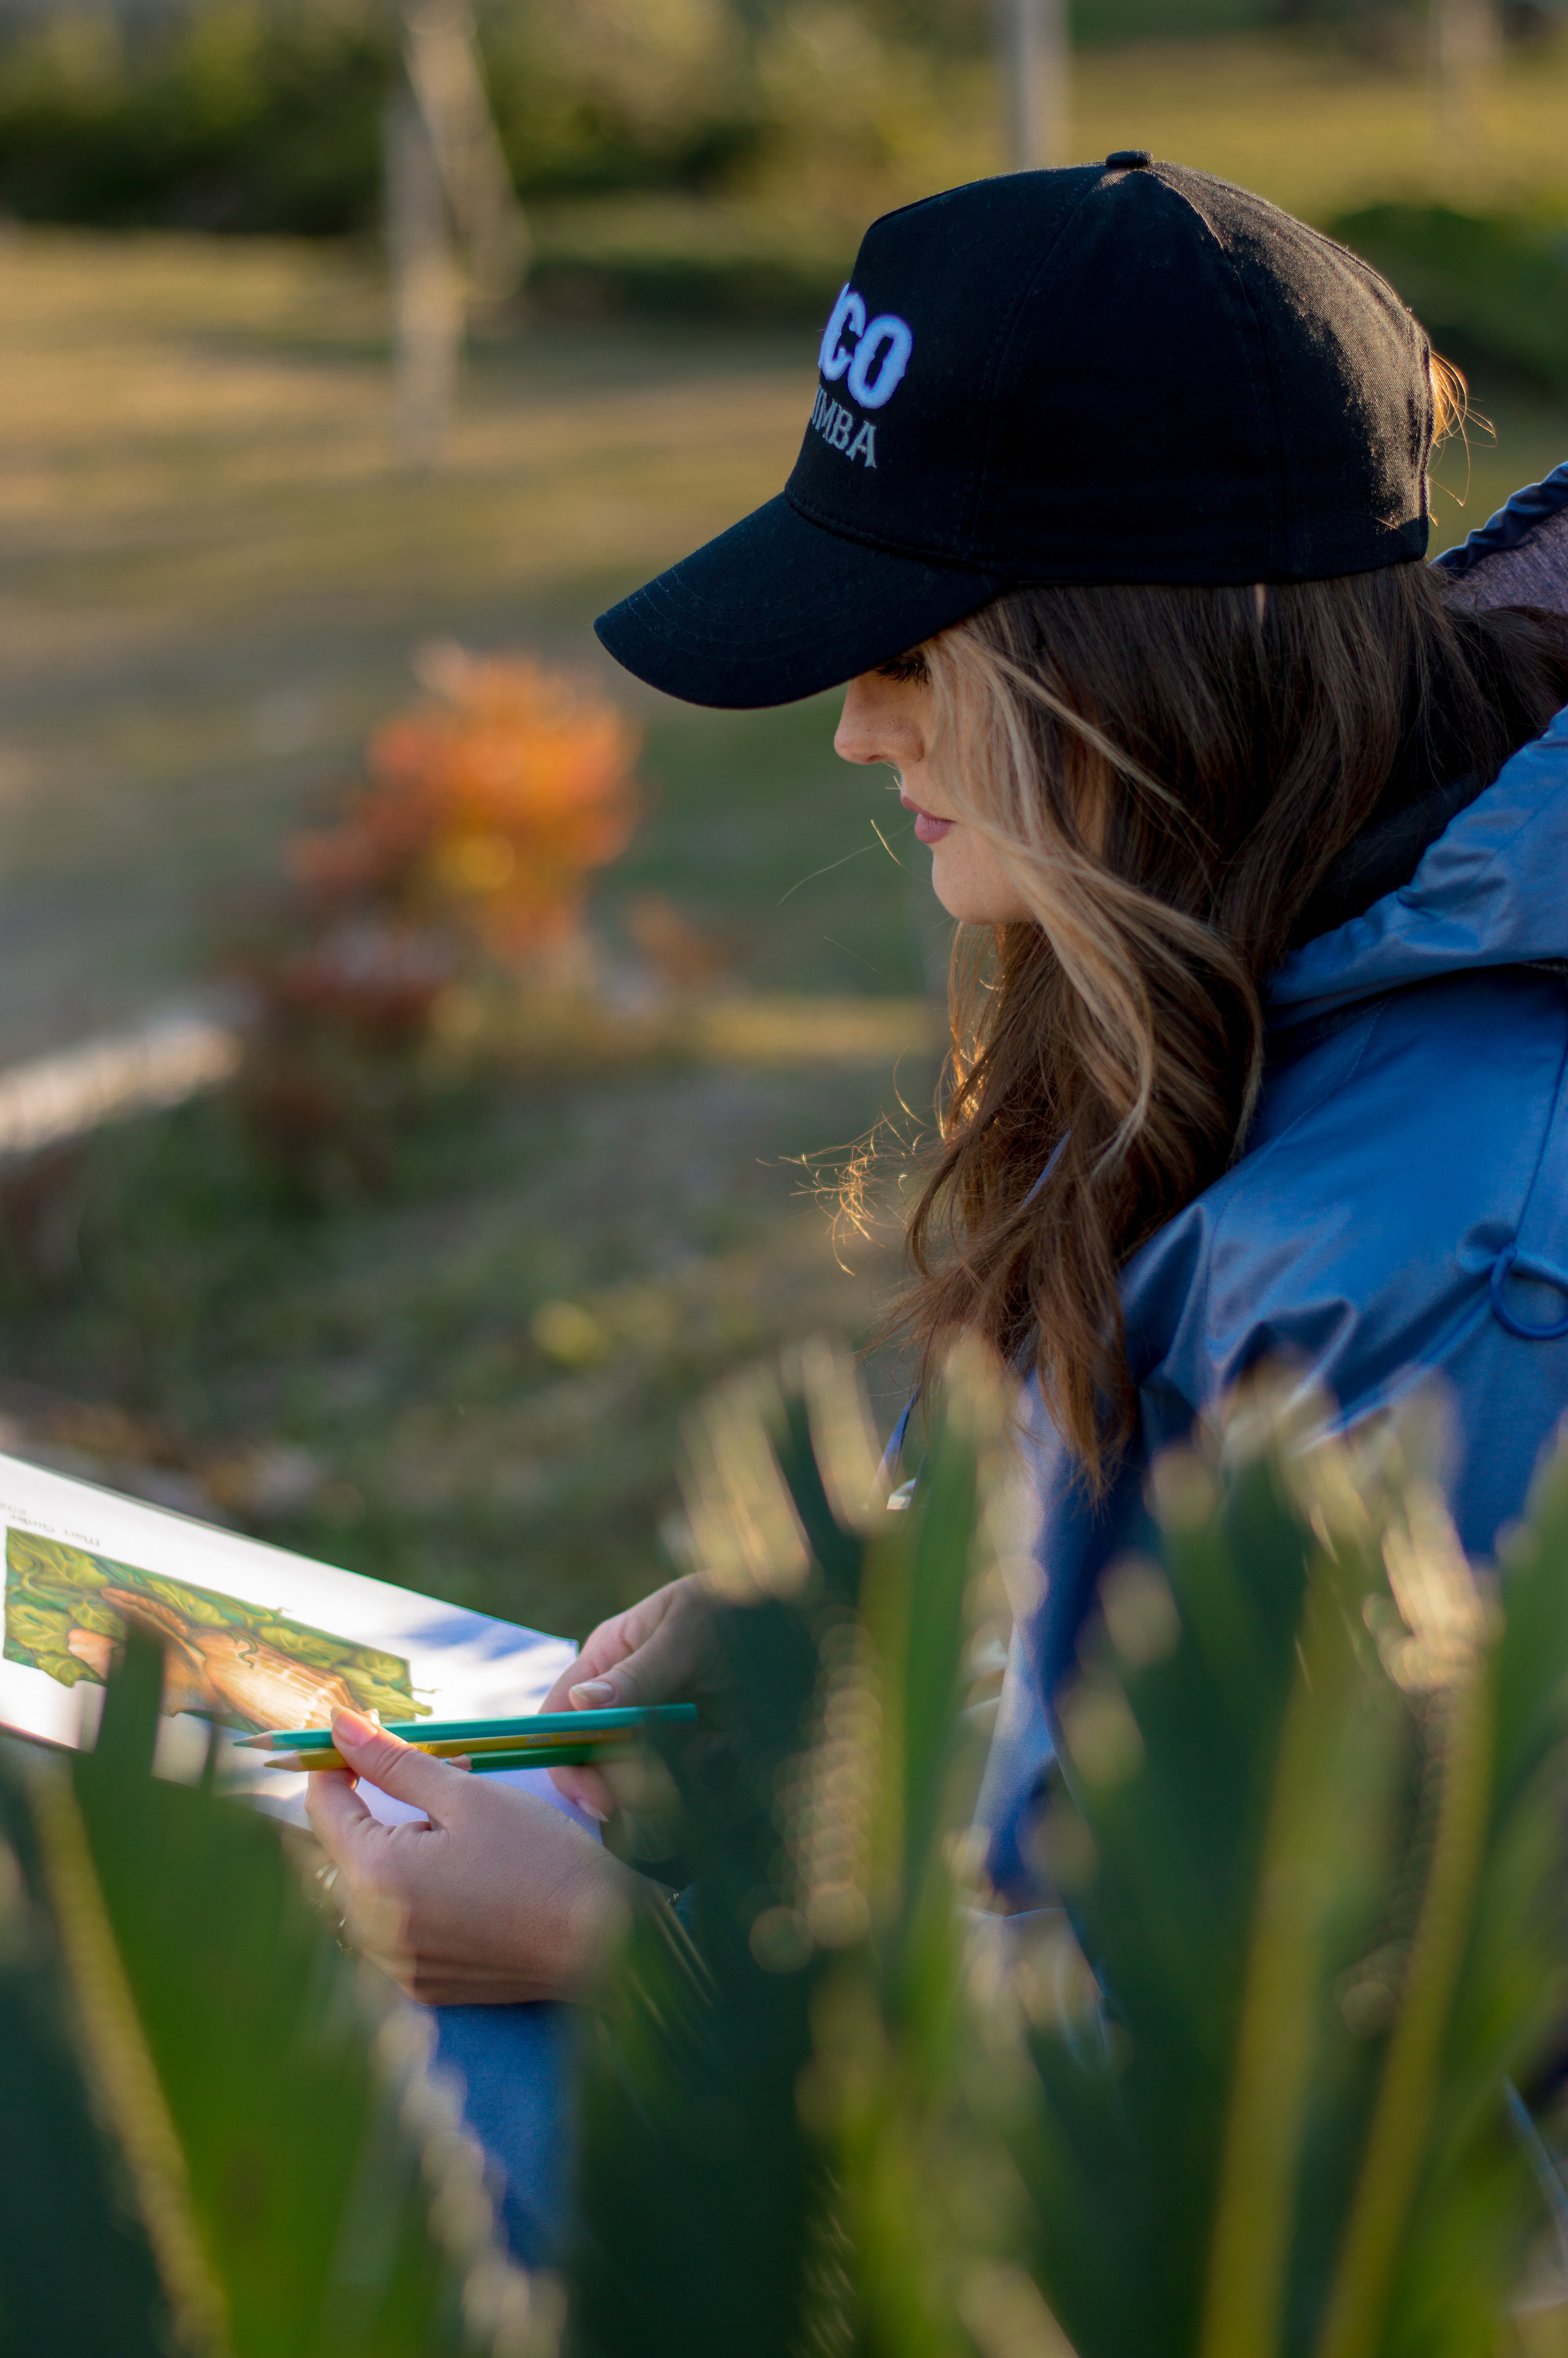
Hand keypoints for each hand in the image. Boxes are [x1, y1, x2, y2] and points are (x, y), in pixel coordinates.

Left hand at [305, 1710, 648, 2004]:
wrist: (603, 1942)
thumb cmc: (541, 1859)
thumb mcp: (467, 1795)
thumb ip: (395, 1761)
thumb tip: (339, 1723)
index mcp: (375, 1877)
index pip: (322, 1806)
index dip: (337, 1761)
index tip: (364, 1732)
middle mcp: (371, 1932)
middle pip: (346, 1848)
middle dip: (377, 1803)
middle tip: (440, 1773)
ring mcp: (396, 1965)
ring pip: (370, 1888)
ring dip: (399, 1847)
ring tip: (461, 1825)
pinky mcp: (423, 1985)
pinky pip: (396, 1926)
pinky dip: (417, 1891)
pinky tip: (468, 1873)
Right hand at [540, 1576, 728, 1818]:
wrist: (799, 1624)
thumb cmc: (733, 1606)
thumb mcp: (685, 1630)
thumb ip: (638, 1671)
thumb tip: (582, 1703)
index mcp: (607, 1663)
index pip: (560, 1722)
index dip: (567, 1764)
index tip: (598, 1797)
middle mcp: (625, 1706)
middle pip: (597, 1771)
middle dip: (633, 1782)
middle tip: (673, 1776)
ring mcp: (659, 1735)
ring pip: (641, 1792)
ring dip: (677, 1783)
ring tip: (717, 1746)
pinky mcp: (695, 1757)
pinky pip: (687, 1795)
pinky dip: (708, 1781)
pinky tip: (730, 1747)